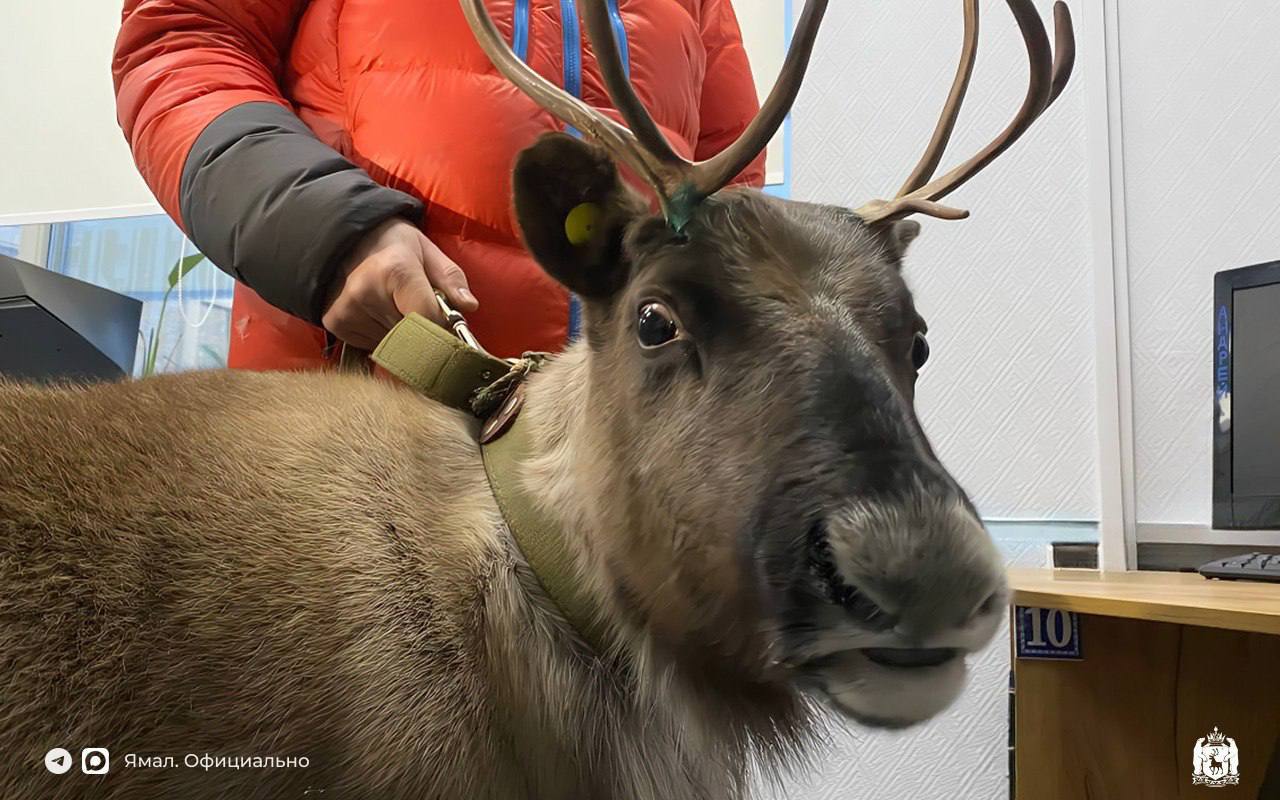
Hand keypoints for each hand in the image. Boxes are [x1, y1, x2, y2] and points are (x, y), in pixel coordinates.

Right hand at [322, 218, 477, 348]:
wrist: (348, 239)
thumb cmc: (395, 245)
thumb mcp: (428, 251)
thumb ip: (451, 279)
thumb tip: (469, 306)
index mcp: (395, 270)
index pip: (428, 318)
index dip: (443, 325)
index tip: (447, 321)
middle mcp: (366, 291)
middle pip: (411, 334)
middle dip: (423, 329)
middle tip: (419, 307)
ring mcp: (348, 309)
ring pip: (393, 344)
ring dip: (402, 334)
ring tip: (395, 305)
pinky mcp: (336, 322)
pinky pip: (373, 345)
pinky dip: (382, 335)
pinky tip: (377, 312)